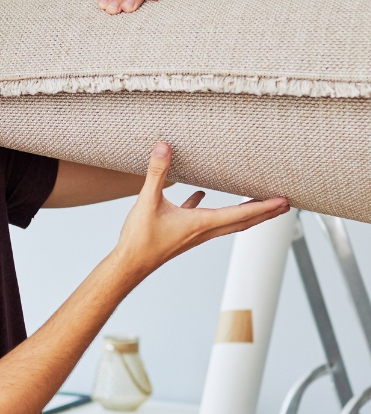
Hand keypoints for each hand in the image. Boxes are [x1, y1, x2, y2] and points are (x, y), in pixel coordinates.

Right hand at [113, 143, 287, 281]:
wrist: (128, 265)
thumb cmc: (140, 240)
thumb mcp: (147, 201)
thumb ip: (157, 173)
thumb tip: (163, 148)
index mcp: (201, 224)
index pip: (241, 214)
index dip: (264, 206)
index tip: (284, 201)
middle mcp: (203, 231)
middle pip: (243, 222)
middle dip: (266, 214)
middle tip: (285, 205)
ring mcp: (193, 235)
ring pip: (227, 223)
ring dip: (246, 214)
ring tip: (258, 204)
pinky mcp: (181, 236)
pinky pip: (202, 221)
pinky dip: (209, 210)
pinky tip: (199, 197)